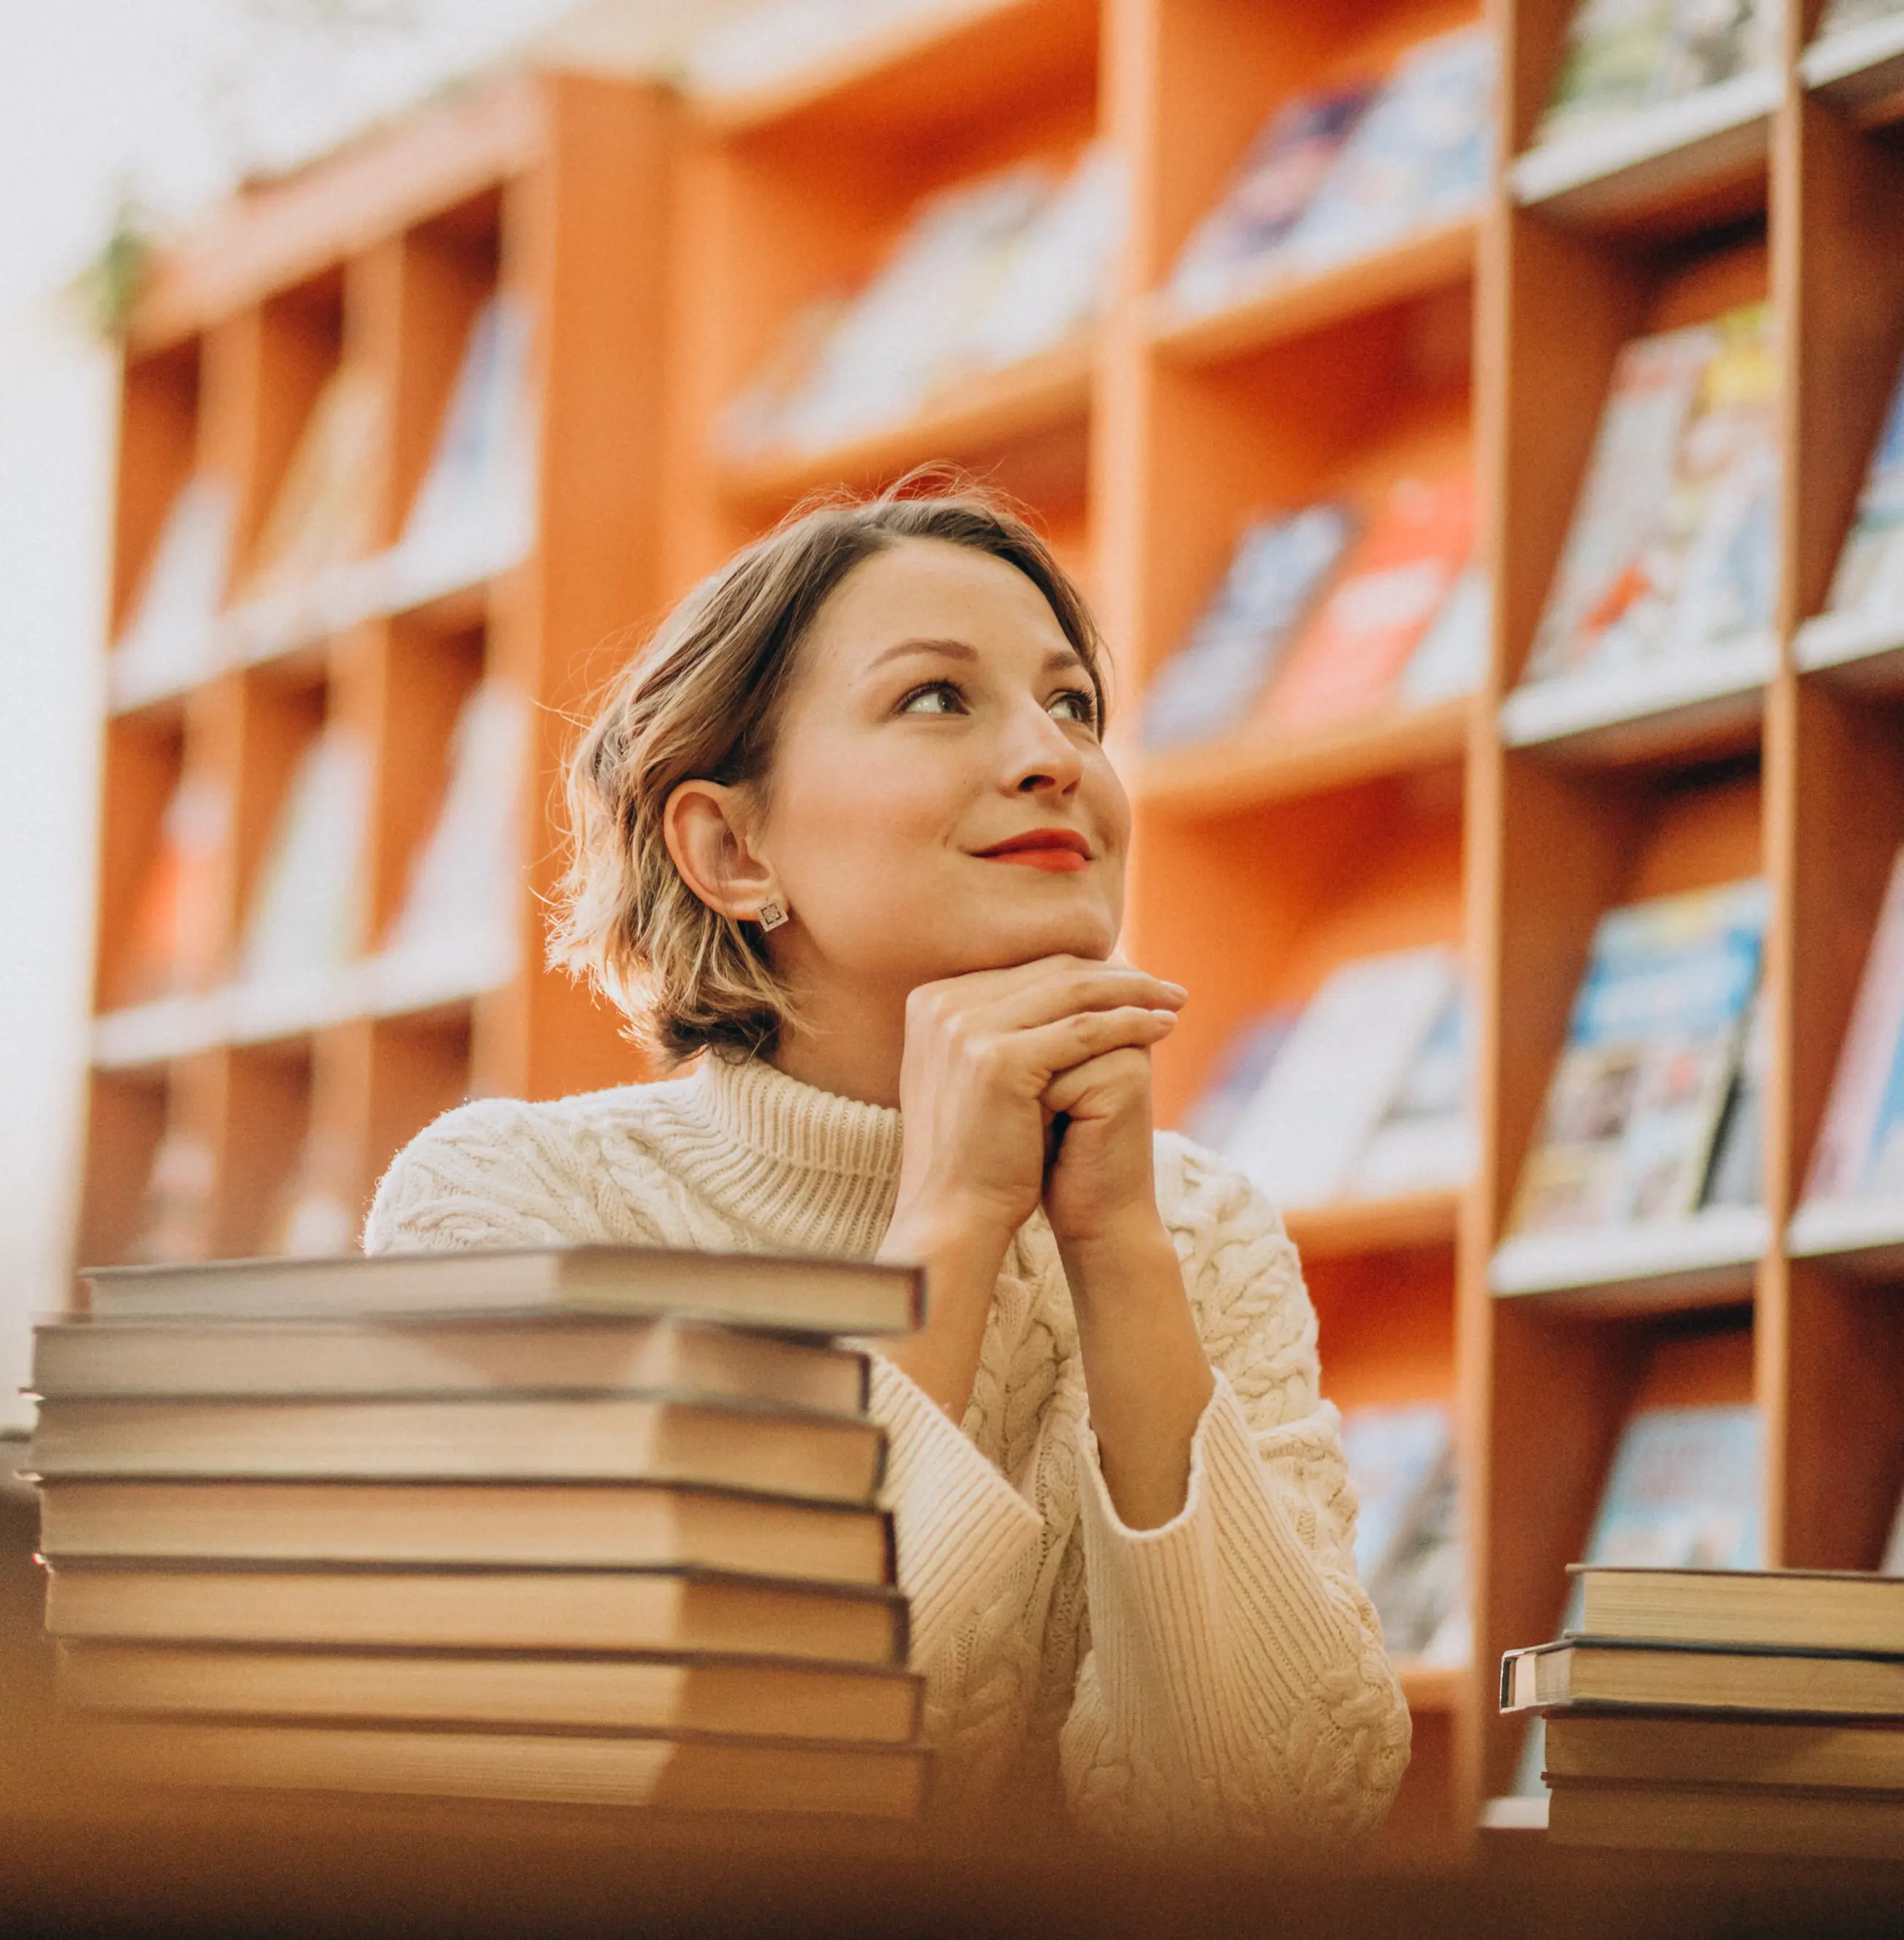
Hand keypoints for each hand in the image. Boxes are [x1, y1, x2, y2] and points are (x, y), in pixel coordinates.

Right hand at [875, 955, 1183, 1415]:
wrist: (954, 1216)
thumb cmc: (977, 1153)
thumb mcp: (974, 1074)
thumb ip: (999, 1025)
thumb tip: (1053, 987)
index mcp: (932, 1001)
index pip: (1027, 969)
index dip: (1086, 971)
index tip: (1132, 982)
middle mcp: (941, 1005)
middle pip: (1050, 972)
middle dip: (1116, 975)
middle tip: (1165, 986)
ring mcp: (965, 1029)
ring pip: (1072, 994)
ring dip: (1134, 993)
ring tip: (1175, 1000)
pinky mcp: (998, 1060)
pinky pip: (1084, 1030)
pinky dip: (1130, 1023)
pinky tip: (1165, 1028)